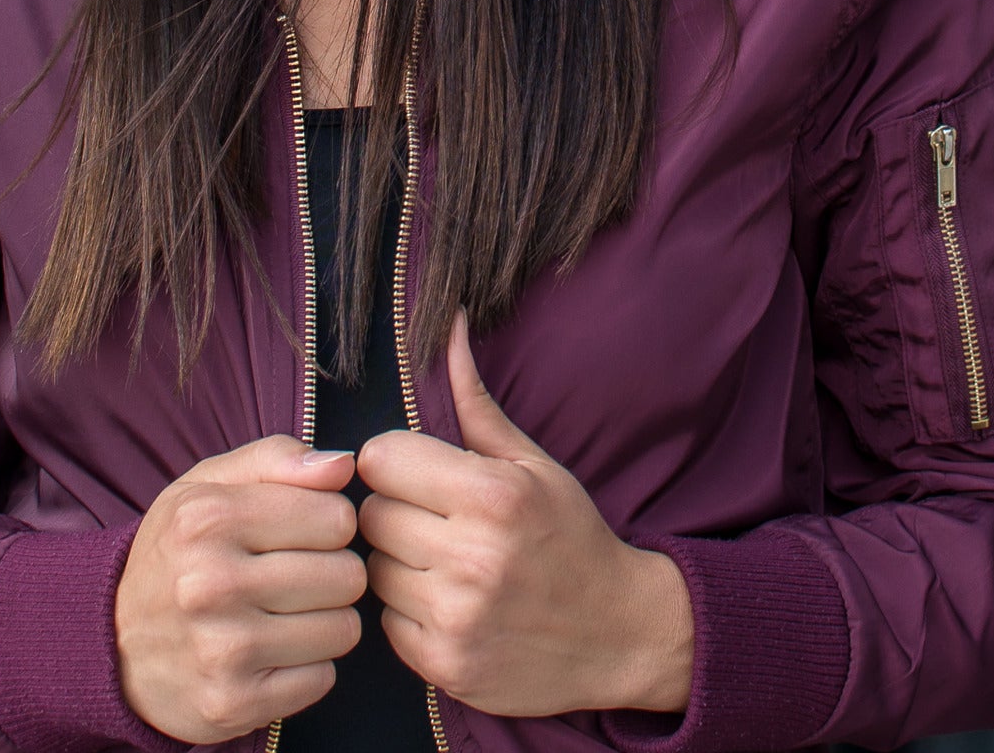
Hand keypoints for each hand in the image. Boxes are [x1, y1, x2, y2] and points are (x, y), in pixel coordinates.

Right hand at [115, 435, 366, 741]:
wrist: (111, 644)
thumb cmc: (176, 553)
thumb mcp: (208, 484)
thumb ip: (277, 458)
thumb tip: (342, 466)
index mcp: (209, 517)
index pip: (337, 518)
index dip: (330, 524)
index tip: (302, 533)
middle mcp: (212, 583)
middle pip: (346, 576)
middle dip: (332, 573)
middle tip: (293, 576)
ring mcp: (222, 649)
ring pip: (342, 629)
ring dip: (324, 622)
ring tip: (283, 613)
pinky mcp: (234, 703)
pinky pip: (322, 680)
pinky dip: (307, 667)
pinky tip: (271, 652)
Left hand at [355, 309, 694, 715]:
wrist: (619, 635)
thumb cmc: (570, 536)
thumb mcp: (532, 464)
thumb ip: (475, 401)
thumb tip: (449, 327)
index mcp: (493, 496)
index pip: (380, 459)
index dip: (394, 461)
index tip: (418, 471)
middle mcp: (472, 558)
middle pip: (373, 515)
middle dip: (396, 510)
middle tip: (433, 518)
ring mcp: (458, 618)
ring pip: (373, 569)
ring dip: (398, 562)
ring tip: (440, 560)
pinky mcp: (446, 666)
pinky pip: (386, 622)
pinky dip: (407, 610)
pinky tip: (445, 601)